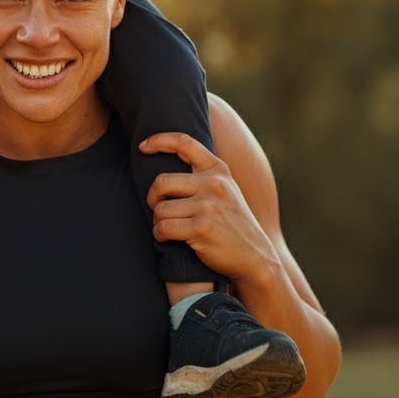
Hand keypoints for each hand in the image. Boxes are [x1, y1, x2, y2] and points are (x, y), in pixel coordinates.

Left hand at [141, 133, 279, 282]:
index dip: (159, 140)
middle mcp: (213, 184)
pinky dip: (160, 234)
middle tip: (156, 207)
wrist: (255, 257)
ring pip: (160, 209)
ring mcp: (207, 206)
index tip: (143, 146)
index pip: (184, 142)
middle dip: (152, 197)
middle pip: (161, 182)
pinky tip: (166, 237)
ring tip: (167, 227)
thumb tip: (168, 152)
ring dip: (157, 221)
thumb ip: (203, 173)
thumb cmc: (233, 222)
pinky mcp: (201, 228)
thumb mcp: (226, 189)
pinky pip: (163, 227)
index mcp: (218, 170)